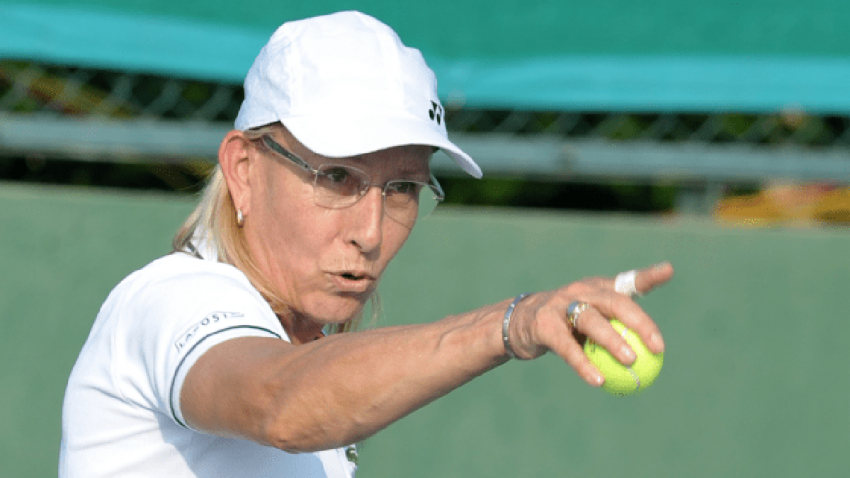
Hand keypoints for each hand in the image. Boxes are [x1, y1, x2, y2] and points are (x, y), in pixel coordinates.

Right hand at [507, 262, 673, 385]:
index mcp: (596, 288)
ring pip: (592, 321)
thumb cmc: (564, 324)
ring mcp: (560, 304)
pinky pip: (568, 347)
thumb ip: (616, 329)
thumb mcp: (590, 319)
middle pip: (614, 302)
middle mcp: (580, 291)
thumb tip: (654, 354)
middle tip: (657, 346)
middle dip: (639, 322)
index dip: (648, 276)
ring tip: (631, 360)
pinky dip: (583, 364)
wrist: (518, 324)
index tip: (668, 271)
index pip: (626, 281)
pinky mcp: (544, 324)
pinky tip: (598, 380)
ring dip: (613, 341)